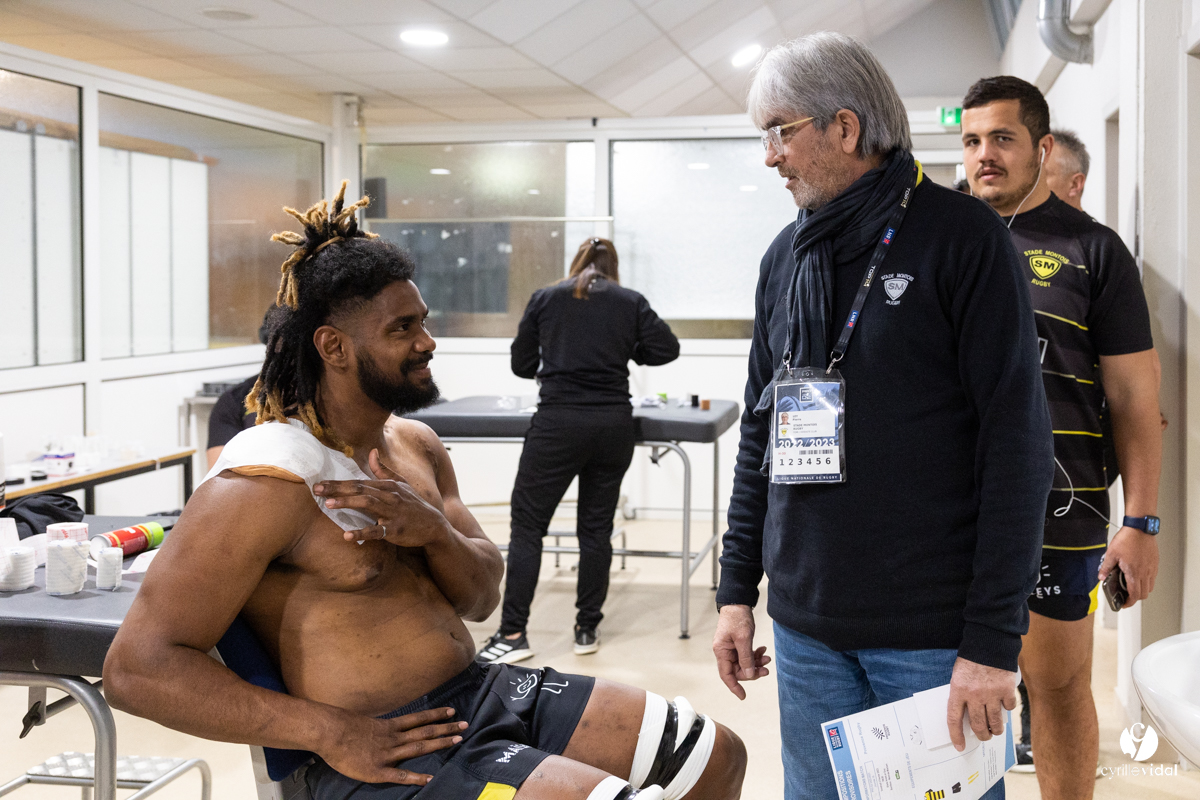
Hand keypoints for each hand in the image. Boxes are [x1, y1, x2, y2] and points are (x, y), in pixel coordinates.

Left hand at [314, 449, 449, 546]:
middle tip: (316, 490)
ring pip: (368, 504)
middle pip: (361, 489)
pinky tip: (347, 535)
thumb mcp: (401, 484)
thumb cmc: (414, 504)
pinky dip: (362, 533)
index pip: (359, 482)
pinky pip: (377, 531)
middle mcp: (390, 496)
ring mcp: (393, 513)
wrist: (434, 525)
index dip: (339, 482)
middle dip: (338, 489)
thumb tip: (371, 452)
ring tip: (329, 505)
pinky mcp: (396, 530)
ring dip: (348, 503)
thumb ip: (383, 470)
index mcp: (388, 486)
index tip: (319, 483)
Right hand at [321, 706, 465, 784]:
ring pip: (418, 747)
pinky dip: (415, 777)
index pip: (418, 718)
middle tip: (465, 725)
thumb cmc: (342, 726)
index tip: (452, 711)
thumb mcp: (364, 722)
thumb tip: (386, 726)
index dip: (436, 715)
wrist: (330, 732)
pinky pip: (400, 775)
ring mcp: (387, 754)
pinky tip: (428, 779)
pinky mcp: (378, 771)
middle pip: (425, 731)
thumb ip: (378, 726)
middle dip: (446, 728)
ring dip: (439, 743)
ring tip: (457, 741)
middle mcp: (393, 738)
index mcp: (389, 726)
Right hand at [712, 605, 770, 699]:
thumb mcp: (743, 639)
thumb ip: (746, 658)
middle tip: (766, 669)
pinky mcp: (737, 644)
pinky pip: (747, 655)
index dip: (734, 687)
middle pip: (738, 670)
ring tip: (767, 658)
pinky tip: (763, 649)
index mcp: (721, 651)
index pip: (726, 675)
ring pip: (744, 663)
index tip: (743, 696)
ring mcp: (731, 648)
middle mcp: (724, 651)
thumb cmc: (737, 617)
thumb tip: (749, 675)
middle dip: (752, 671)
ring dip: (756, 663)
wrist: (738, 602)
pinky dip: (755, 655)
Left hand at [946, 658, 1016, 750]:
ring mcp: (992, 694)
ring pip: (995, 722)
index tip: (959, 745)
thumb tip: (967, 716)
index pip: (954, 719)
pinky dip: (1007, 709)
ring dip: (995, 729)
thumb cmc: (971, 660)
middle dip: (982, 735)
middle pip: (978, 725)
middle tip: (984, 736)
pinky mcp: (1007, 690)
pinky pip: (1009, 708)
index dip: (956, 735)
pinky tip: (1005, 706)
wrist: (988, 643)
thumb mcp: (958, 677)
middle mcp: (975, 695)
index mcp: (958, 691)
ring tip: (995, 730)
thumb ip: (962, 695)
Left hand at [1098, 526, 1158, 605]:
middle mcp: (1145, 573)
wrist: (1140, 529)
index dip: (1129, 602)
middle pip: (1144, 594)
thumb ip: (1106, 567)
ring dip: (1141, 590)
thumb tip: (1101, 577)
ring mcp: (1152, 568)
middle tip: (1126, 596)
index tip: (1124, 604)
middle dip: (1135, 598)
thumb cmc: (1128, 539)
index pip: (1134, 595)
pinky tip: (1137, 575)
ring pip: (1150, 587)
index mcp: (1134, 573)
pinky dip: (1146, 581)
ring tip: (1131, 586)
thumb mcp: (1111, 554)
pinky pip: (1152, 578)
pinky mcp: (1154, 563)